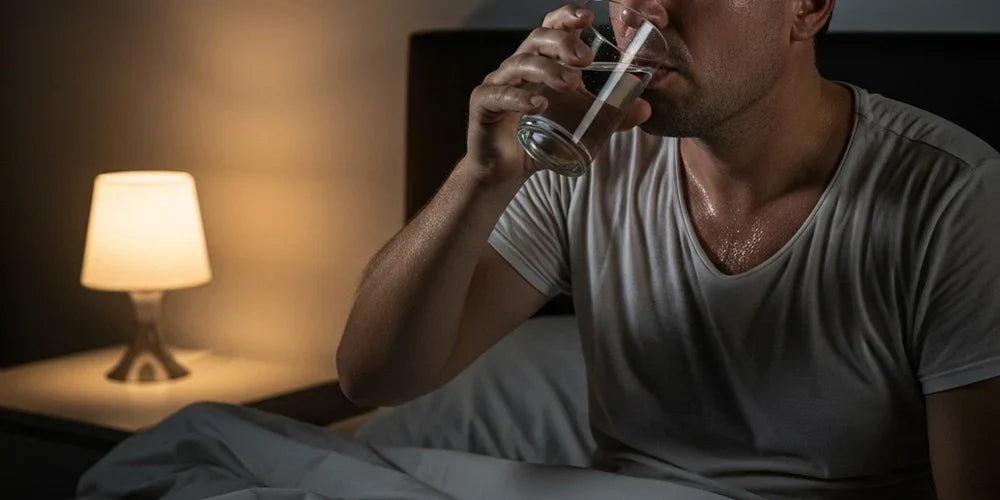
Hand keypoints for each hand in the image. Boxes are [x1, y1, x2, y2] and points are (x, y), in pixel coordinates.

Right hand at [464, 4, 652, 183]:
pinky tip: (538, 103)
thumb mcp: (580, 126)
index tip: (587, 18)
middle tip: (585, 59)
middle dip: (561, 43)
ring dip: (546, 69)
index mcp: (539, 63)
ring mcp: (497, 84)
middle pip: (535, 40)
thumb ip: (611, 117)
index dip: (566, 18)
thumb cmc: (539, 139)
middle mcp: (516, 67)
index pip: (550, 28)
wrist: (505, 172)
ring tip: (570, 83)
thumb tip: (646, 108)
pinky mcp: (483, 106)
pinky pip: (499, 95)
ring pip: (518, 64)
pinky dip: (519, 97)